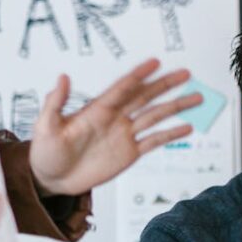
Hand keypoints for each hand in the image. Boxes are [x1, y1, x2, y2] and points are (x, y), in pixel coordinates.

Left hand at [28, 59, 203, 195]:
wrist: (51, 179)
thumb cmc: (45, 152)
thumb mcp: (45, 126)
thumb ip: (55, 103)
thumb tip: (62, 78)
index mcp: (97, 110)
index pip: (123, 88)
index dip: (139, 75)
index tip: (155, 62)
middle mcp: (115, 118)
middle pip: (145, 97)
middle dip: (165, 85)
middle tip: (185, 73)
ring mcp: (124, 135)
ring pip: (155, 117)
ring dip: (176, 107)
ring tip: (196, 98)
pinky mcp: (129, 153)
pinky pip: (154, 141)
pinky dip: (170, 134)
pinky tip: (187, 128)